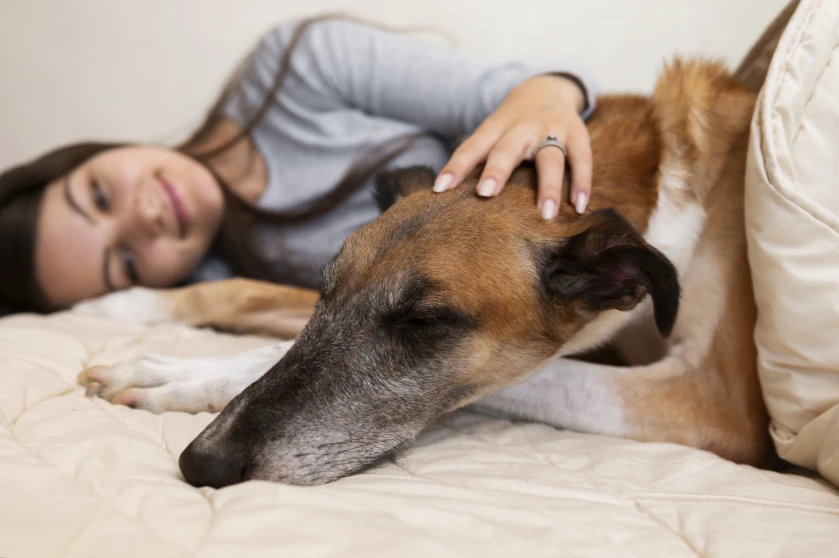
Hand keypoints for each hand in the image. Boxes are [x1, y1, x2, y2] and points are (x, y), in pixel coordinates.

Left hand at [433, 75, 591, 218]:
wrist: (546, 88)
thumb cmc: (511, 125)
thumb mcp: (491, 134)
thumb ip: (475, 159)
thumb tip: (443, 195)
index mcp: (495, 128)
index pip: (471, 147)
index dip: (456, 167)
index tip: (440, 188)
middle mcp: (522, 127)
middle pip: (507, 149)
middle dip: (496, 170)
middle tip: (486, 194)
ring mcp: (551, 129)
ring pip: (550, 158)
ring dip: (548, 186)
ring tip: (546, 215)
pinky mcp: (577, 133)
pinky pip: (581, 159)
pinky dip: (581, 182)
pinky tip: (579, 207)